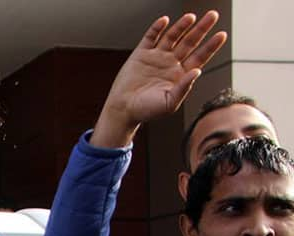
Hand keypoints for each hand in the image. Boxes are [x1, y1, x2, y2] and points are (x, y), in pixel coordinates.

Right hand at [92, 12, 226, 147]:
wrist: (123, 110)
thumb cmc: (146, 111)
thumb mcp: (169, 103)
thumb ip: (184, 87)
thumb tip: (197, 71)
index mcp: (180, 75)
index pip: (200, 56)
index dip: (211, 46)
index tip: (222, 35)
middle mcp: (170, 63)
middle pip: (190, 42)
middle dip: (201, 29)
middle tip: (213, 16)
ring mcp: (156, 57)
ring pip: (172, 37)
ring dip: (182, 26)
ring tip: (191, 17)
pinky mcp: (141, 54)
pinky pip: (150, 37)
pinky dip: (156, 28)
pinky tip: (164, 21)